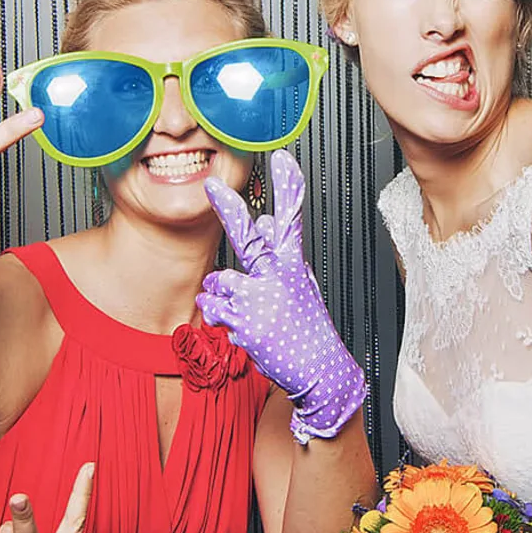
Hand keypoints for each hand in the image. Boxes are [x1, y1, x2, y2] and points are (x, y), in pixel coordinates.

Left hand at [197, 149, 366, 442]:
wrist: (320, 372)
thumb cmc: (307, 326)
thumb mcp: (299, 284)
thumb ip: (277, 251)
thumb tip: (258, 218)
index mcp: (293, 266)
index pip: (290, 221)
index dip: (288, 189)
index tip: (283, 160)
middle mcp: (277, 279)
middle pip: (249, 239)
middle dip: (229, 210)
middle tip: (212, 187)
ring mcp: (260, 301)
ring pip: (218, 280)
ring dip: (220, 293)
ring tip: (243, 309)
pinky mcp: (244, 324)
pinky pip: (211, 306)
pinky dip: (216, 312)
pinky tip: (236, 323)